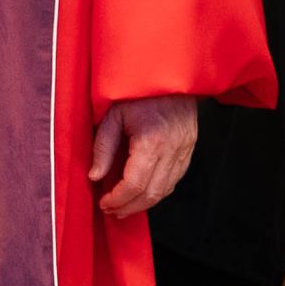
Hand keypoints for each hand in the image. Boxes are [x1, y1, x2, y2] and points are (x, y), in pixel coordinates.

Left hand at [89, 95, 199, 215]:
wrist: (171, 75)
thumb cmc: (140, 90)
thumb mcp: (113, 114)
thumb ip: (103, 147)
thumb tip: (95, 175)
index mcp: (152, 141)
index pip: (134, 184)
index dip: (117, 198)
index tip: (104, 202)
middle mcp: (172, 149)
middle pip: (151, 193)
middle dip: (129, 207)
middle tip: (111, 210)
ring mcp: (184, 150)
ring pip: (165, 190)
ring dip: (144, 203)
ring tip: (124, 207)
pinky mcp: (189, 149)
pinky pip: (174, 180)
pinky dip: (158, 191)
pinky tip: (143, 193)